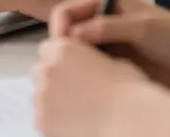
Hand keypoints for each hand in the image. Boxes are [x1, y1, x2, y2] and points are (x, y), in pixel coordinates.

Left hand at [32, 37, 147, 136]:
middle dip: (53, 78)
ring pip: (39, 95)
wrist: (130, 119)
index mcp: (63, 49)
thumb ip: (86, 57)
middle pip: (40, 71)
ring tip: (78, 108)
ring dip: (52, 98)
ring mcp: (42, 96)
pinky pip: (42, 117)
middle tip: (76, 91)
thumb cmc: (128, 90)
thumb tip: (82, 63)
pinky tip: (74, 121)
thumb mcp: (110, 58)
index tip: (73, 69)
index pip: (48, 48)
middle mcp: (47, 69)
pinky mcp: (41, 121)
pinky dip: (53, 120)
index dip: (61, 59)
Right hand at [50, 0, 169, 92]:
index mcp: (106, 1)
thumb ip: (107, 27)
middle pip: (68, 33)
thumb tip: (72, 36)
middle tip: (70, 71)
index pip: (66, 11)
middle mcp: (102, 20)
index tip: (62, 53)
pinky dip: (85, 77)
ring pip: (77, 53)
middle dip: (63, 50)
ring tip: (81, 82)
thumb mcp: (142, 27)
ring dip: (74, 65)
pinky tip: (92, 88)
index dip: (60, 30)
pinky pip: (90, 69)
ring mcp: (108, 43)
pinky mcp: (114, 64)